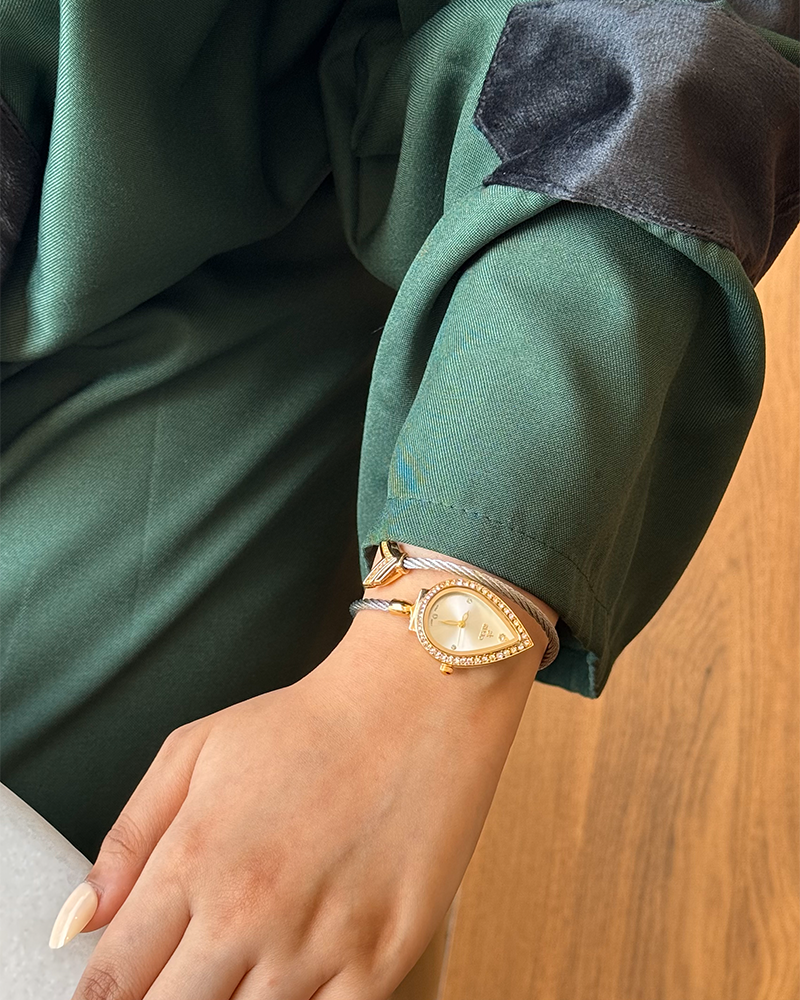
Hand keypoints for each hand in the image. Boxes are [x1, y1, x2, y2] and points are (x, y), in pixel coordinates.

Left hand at [55, 608, 539, 999]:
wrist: (415, 699)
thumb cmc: (307, 722)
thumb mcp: (196, 750)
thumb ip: (127, 838)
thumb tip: (75, 923)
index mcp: (194, 859)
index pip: (114, 980)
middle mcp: (248, 911)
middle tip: (178, 982)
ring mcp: (318, 941)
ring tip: (236, 974)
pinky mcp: (382, 957)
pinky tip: (290, 989)